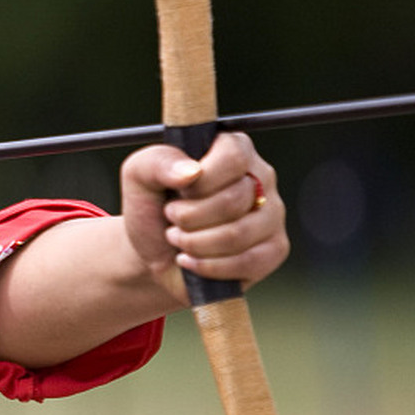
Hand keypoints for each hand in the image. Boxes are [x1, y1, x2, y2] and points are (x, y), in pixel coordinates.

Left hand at [119, 132, 288, 299]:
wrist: (154, 253)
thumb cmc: (152, 207)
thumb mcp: (140, 176)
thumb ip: (158, 162)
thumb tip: (192, 171)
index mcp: (234, 148)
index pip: (234, 157)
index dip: (201, 181)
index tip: (178, 191)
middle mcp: (260, 177)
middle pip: (235, 199)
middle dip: (190, 217)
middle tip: (171, 218)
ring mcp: (272, 214)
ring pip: (239, 234)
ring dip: (195, 242)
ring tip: (177, 238)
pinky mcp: (274, 249)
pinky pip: (248, 262)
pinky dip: (209, 266)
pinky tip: (191, 260)